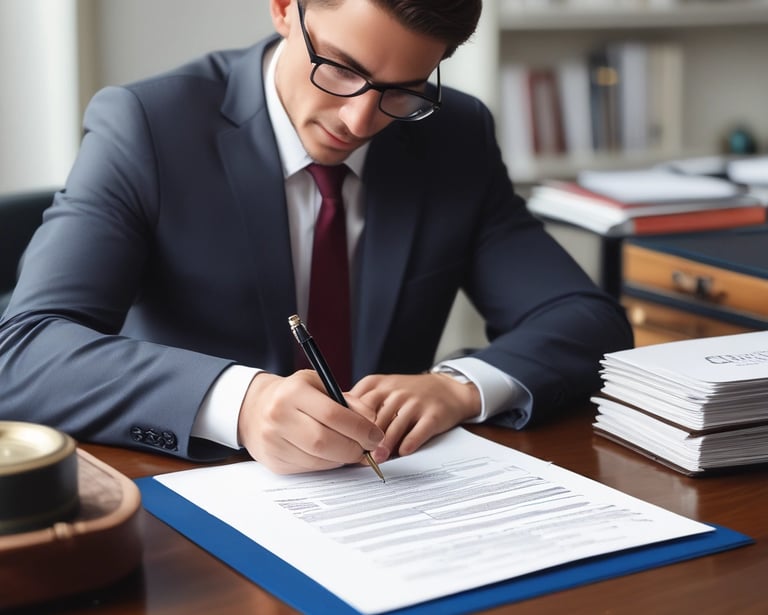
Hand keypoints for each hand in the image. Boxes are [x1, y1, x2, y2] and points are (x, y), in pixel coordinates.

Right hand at [237, 370, 384, 474]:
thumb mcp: (321, 385)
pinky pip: (310, 468)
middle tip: (368, 448)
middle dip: (354, 448)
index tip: (376, 435)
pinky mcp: (274, 461)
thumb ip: (349, 402)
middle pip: (325, 442)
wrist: (256, 409)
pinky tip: (332, 454)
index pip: (333, 414)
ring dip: (343, 458)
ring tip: (352, 449)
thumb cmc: (296, 394)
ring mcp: (273, 441)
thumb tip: (373, 423)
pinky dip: (328, 464)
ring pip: (318, 459)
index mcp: (293, 391)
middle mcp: (279, 415)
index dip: (360, 428)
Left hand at [350, 372, 480, 461]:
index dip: (349, 425)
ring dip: (384, 447)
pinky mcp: (433, 415)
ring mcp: (415, 402)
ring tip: (377, 459)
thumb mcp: (382, 389)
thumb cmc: (407, 394)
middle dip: (365, 440)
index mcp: (377, 384)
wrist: (447, 389)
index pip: (356, 404)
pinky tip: (402, 453)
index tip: (343, 441)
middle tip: (358, 456)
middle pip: (374, 419)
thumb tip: (336, 429)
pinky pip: (417, 433)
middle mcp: (396, 391)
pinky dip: (408, 445)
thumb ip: (360, 404)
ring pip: (394, 428)